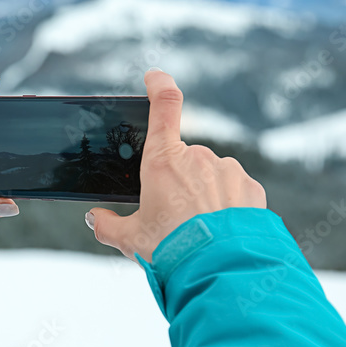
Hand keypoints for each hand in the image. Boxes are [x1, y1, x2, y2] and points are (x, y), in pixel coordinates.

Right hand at [87, 69, 266, 261]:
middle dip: (178, 184)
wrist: (219, 270)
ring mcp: (228, 171)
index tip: (155, 76)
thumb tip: (94, 219)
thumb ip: (109, 226)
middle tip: (172, 219)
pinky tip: (220, 231)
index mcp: (163, 162)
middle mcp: (198, 158)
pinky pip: (234, 192)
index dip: (159, 85)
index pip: (164, 106)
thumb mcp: (132, 240)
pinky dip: (227, 207)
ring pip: (211, 177)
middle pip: (184, 162)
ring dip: (204, 196)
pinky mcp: (250, 188)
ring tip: (198, 231)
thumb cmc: (171, 250)